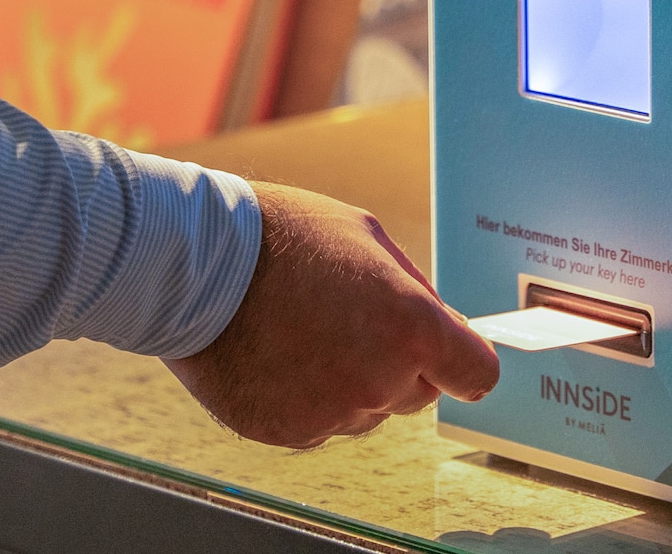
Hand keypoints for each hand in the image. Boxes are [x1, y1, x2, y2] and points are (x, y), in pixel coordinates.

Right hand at [163, 181, 499, 447]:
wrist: (195, 267)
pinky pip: (318, 424)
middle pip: (417, 393)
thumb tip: (444, 326)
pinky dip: (305, 398)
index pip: (476, 375)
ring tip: (304, 331)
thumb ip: (415, 292)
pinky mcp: (289, 432)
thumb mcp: (368, 239)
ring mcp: (333, 412)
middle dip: (398, 364)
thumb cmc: (283, 238)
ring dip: (350, 383)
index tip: (451, 359)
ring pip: (366, 410)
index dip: (462, 364)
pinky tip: (278, 355)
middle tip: (350, 320)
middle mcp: (380, 380)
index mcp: (412, 328)